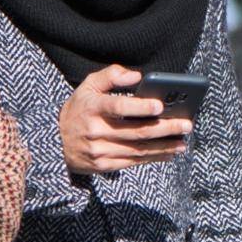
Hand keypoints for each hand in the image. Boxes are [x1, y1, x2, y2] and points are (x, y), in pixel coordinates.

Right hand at [60, 65, 191, 173]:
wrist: (55, 142)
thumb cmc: (79, 109)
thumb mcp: (88, 86)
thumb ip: (112, 75)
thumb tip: (138, 76)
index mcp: (92, 107)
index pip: (117, 106)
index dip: (139, 107)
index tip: (159, 105)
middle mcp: (96, 131)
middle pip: (136, 131)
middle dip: (165, 128)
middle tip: (186, 124)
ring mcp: (100, 151)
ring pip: (138, 150)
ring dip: (164, 146)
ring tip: (183, 141)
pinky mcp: (104, 166)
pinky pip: (134, 162)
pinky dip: (155, 158)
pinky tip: (170, 152)